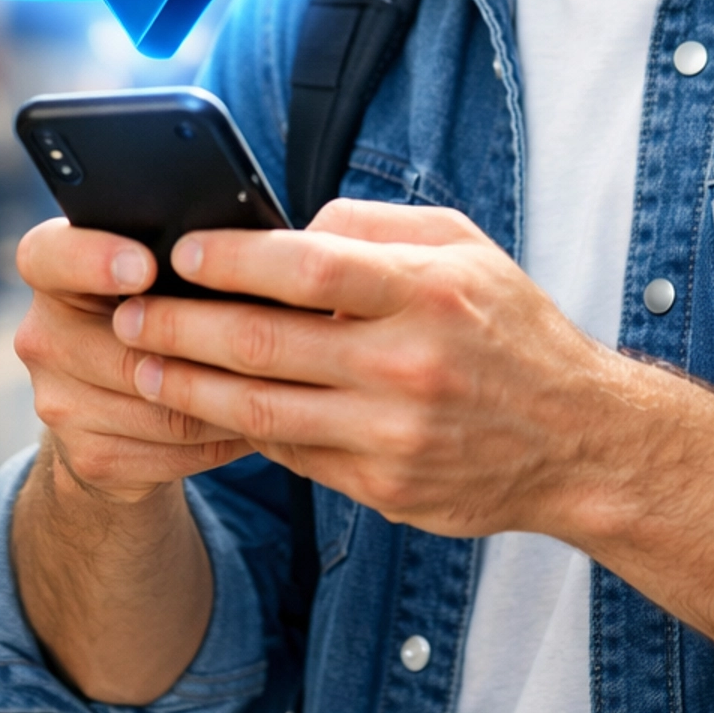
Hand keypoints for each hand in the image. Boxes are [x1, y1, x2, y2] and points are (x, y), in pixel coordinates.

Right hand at [14, 218, 248, 501]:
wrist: (111, 411)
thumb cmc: (156, 309)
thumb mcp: (154, 271)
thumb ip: (178, 256)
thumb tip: (249, 249)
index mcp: (52, 270)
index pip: (50, 257)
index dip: (95, 259)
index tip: (146, 265)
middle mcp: (41, 335)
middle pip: (127, 345)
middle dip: (204, 344)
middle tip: (268, 333)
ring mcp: (58, 402)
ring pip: (162, 404)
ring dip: (230, 396)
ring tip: (280, 380)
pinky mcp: (89, 456)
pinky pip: (175, 448)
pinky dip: (223, 436)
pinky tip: (256, 419)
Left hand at [106, 199, 713, 712]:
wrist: (581, 442)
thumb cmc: (512, 329)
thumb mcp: (465, 249)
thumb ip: (376, 226)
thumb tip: (291, 225)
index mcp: (427, 291)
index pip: (307, 266)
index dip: (231, 257)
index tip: (178, 249)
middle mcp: (407, 363)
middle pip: (265, 342)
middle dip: (183, 324)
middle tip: (131, 312)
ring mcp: (393, 433)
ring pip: (262, 408)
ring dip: (190, 385)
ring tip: (144, 363)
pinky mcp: (383, 487)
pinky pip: (292, 452)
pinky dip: (242, 428)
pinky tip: (206, 407)